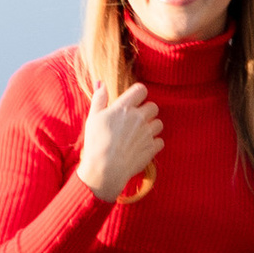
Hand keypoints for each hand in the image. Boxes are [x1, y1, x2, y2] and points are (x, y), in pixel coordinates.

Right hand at [77, 77, 163, 202]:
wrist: (104, 169)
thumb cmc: (96, 142)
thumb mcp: (93, 117)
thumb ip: (99, 99)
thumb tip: (102, 83)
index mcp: (124, 107)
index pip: (141, 90)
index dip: (139, 94)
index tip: (134, 101)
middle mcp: (139, 117)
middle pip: (153, 106)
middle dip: (147, 110)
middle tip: (136, 119)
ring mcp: (147, 133)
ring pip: (159, 123)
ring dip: (152, 126)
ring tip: (140, 134)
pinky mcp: (151, 149)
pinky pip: (160, 141)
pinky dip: (154, 143)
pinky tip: (143, 146)